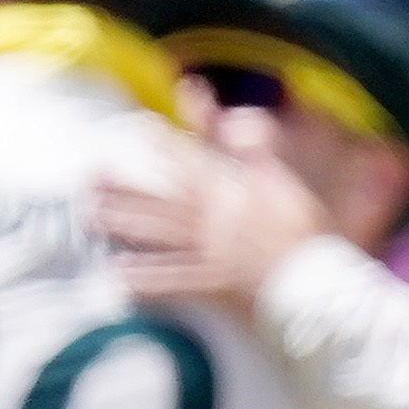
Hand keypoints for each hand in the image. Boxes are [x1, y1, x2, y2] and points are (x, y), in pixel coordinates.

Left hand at [99, 140, 334, 306]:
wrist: (317, 286)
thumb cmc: (307, 235)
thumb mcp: (285, 184)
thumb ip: (259, 151)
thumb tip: (235, 120)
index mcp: (235, 194)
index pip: (197, 163)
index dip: (168, 145)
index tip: (140, 130)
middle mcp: (215, 222)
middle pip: (164, 200)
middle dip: (127, 187)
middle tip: (91, 179)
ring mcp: (211, 255)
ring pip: (160, 235)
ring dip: (125, 225)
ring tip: (92, 217)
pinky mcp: (213, 287)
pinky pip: (172, 283)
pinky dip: (145, 280)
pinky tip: (118, 276)